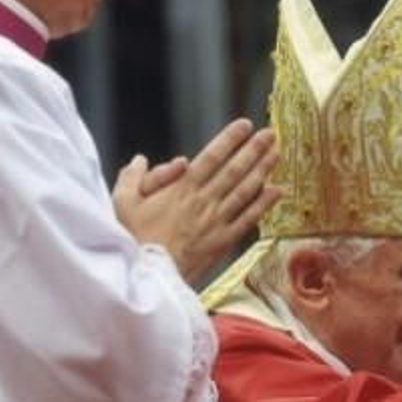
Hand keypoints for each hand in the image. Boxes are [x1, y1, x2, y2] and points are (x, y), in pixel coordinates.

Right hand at [113, 118, 283, 284]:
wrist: (149, 276)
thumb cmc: (134, 238)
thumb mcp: (123, 202)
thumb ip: (132, 177)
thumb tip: (140, 159)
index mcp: (181, 188)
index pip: (211, 157)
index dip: (230, 139)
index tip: (245, 125)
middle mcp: (203, 201)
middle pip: (234, 170)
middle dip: (254, 149)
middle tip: (271, 133)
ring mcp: (216, 221)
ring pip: (245, 191)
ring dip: (263, 170)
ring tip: (277, 153)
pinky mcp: (223, 241)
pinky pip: (248, 219)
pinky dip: (264, 204)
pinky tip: (278, 191)